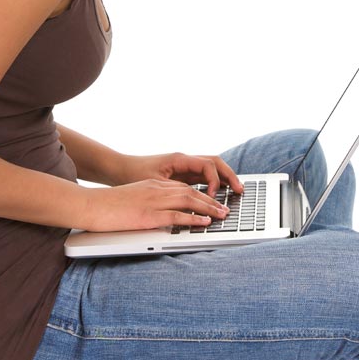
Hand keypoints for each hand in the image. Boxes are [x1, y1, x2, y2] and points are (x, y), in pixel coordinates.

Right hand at [82, 179, 231, 231]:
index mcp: (153, 186)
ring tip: (222, 215)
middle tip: (225, 209)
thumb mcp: (134, 200)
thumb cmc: (108, 206)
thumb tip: (165, 216)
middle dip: (211, 200)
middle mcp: (156, 190)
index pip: (184, 187)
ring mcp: (153, 201)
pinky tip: (204, 222)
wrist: (91, 205)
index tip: (215, 201)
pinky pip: (176, 215)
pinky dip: (193, 218)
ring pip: (188, 200)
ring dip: (209, 208)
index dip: (202, 194)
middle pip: (191, 192)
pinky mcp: (148, 214)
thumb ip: (150, 204)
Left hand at [118, 152, 243, 197]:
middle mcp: (184, 160)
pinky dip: (214, 183)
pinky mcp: (181, 174)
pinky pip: (203, 176)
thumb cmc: (133, 174)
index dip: (215, 181)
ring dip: (224, 179)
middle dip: (229, 176)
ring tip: (234, 192)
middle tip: (239, 190)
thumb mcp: (153, 183)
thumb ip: (174, 190)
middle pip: (215, 162)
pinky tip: (218, 194)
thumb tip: (193, 200)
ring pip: (211, 168)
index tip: (213, 196)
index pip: (207, 165)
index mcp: (179, 159)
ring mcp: (184, 166)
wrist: (119, 168)